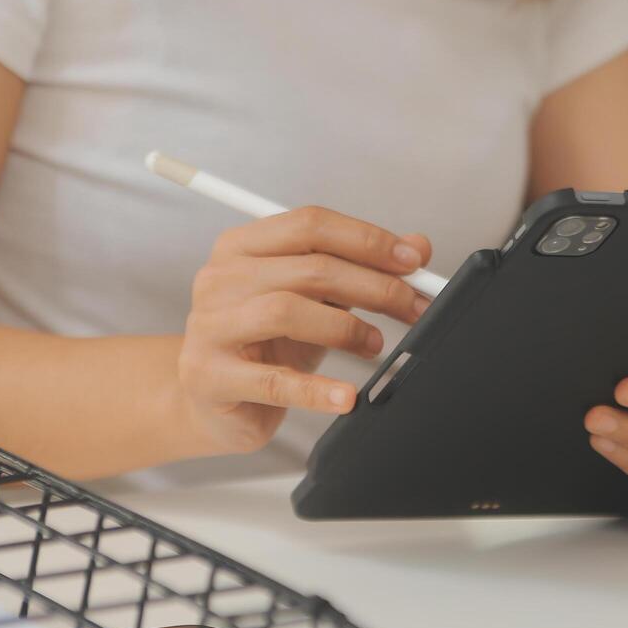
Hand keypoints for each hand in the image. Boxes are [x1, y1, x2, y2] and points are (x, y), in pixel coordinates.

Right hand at [177, 206, 432, 452]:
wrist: (209, 402)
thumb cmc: (264, 344)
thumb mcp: (315, 301)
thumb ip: (360, 269)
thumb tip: (417, 247)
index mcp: (242, 246)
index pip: (311, 224)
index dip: (368, 240)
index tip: (412, 261)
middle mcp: (220, 278)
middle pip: (311, 267)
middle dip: (376, 286)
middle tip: (413, 307)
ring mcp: (211, 326)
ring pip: (288, 311)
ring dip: (347, 328)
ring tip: (375, 346)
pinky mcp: (210, 377)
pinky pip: (274, 381)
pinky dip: (318, 390)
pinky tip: (347, 397)